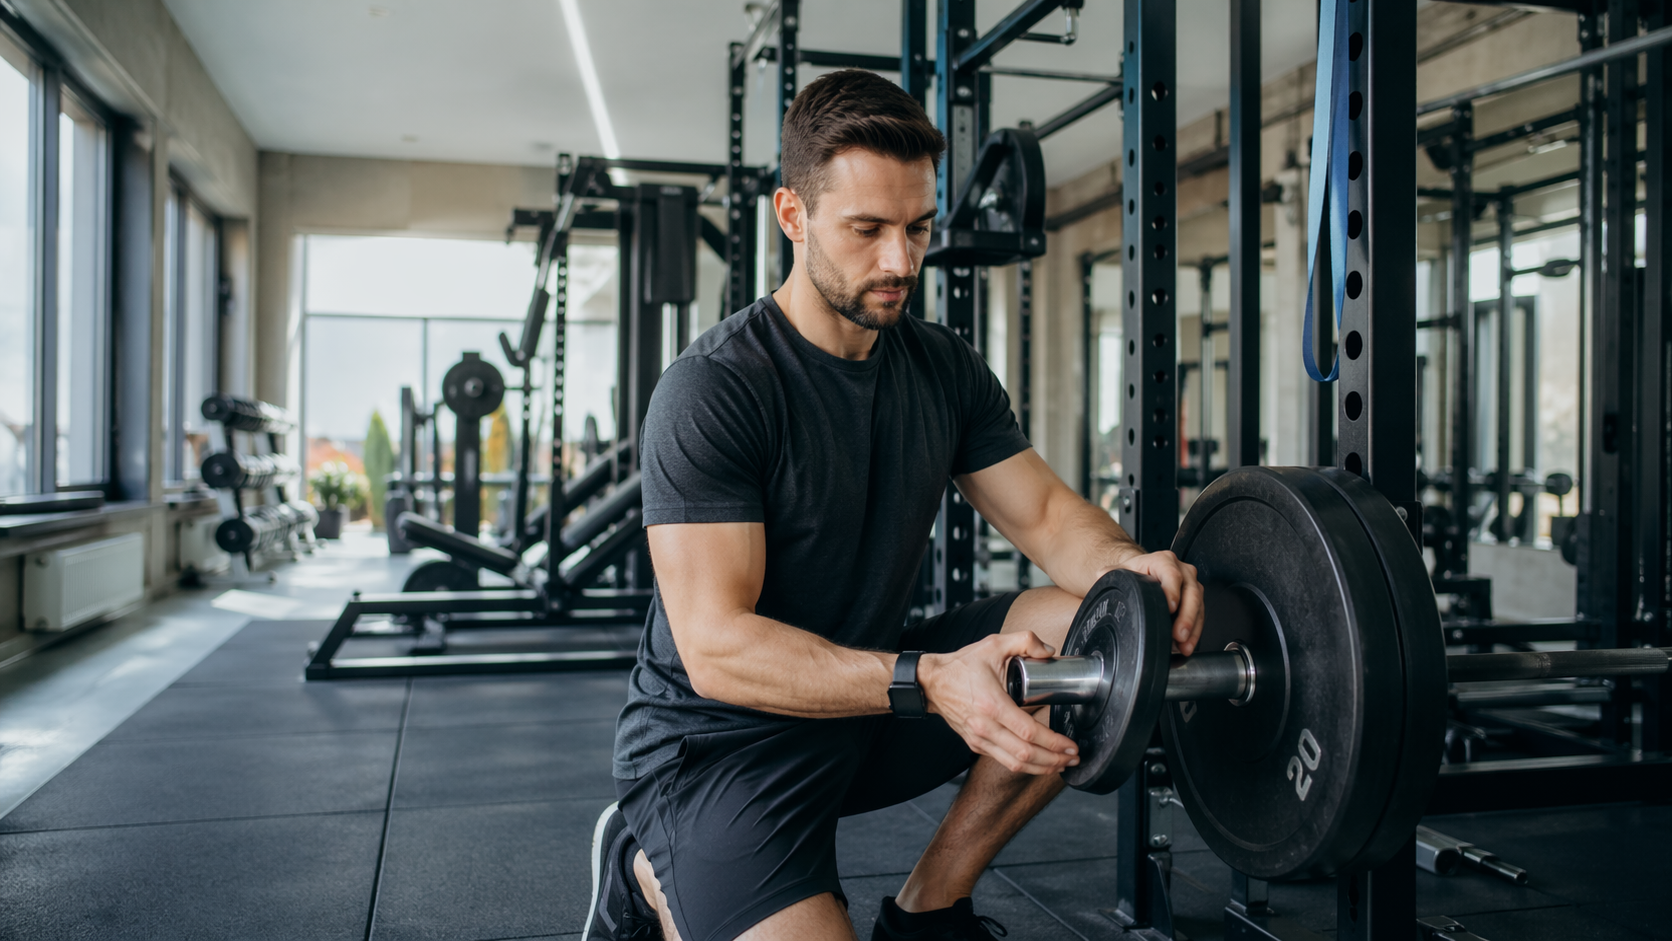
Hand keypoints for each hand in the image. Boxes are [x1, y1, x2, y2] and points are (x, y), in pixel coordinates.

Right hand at [915, 632, 1081, 774]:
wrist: (932, 682)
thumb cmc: (962, 666)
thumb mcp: (994, 644)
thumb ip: (1025, 640)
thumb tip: (1049, 652)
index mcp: (992, 704)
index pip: (1029, 732)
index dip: (1053, 743)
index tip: (1070, 745)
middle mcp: (985, 727)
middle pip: (1025, 754)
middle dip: (1053, 760)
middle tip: (1073, 758)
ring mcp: (980, 739)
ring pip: (1015, 763)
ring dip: (1042, 767)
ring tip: (1061, 764)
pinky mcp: (976, 744)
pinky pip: (1004, 761)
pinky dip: (1024, 765)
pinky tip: (1039, 762)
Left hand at [1112, 549, 1203, 655]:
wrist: (1141, 574)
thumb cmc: (1133, 574)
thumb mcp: (1121, 572)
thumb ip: (1111, 573)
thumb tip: (1101, 575)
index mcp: (1162, 561)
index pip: (1172, 574)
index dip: (1172, 590)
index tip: (1170, 607)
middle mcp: (1181, 570)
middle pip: (1191, 591)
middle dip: (1187, 616)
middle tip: (1179, 634)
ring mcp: (1190, 584)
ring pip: (1199, 604)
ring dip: (1193, 627)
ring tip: (1184, 646)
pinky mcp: (1195, 599)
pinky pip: (1200, 615)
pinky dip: (1195, 632)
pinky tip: (1187, 645)